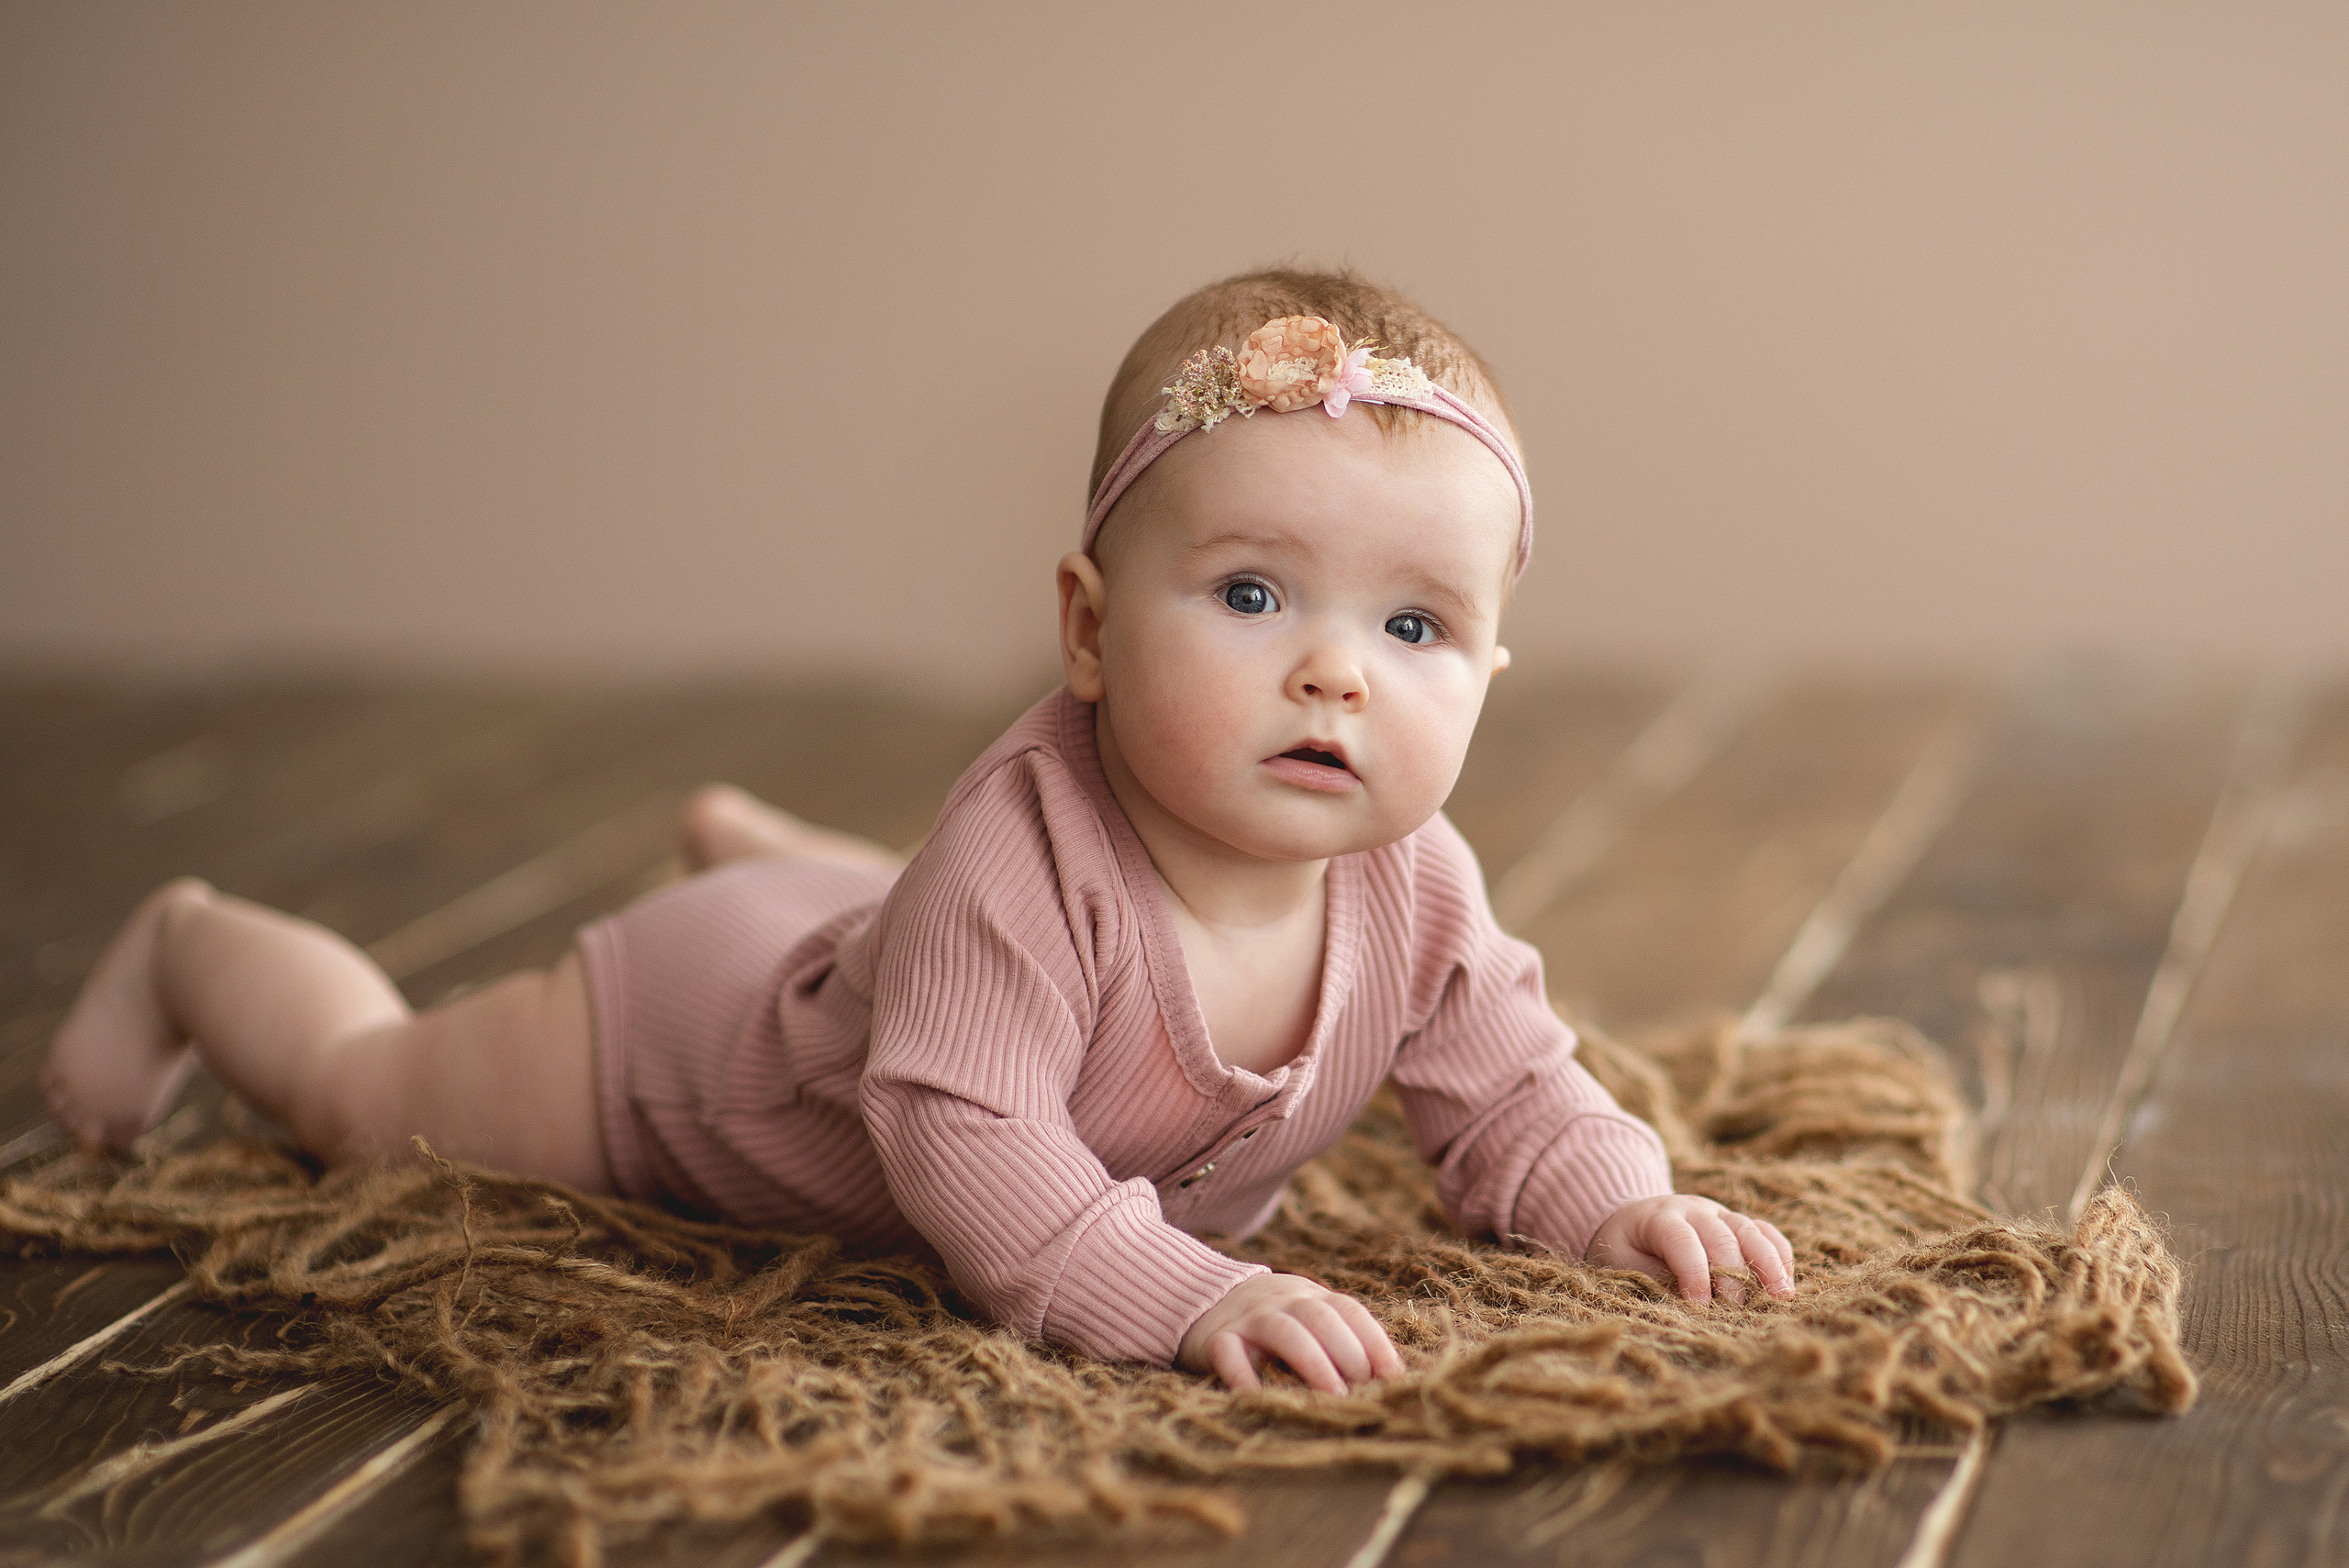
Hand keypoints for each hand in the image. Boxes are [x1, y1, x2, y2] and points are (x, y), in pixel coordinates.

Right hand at [1179, 1272, 1403, 1392]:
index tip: (1392, 1376)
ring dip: (1312, 1362)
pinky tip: (1259, 1398)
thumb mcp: (1305, 1316)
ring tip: (1332, 1396)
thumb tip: (1387, 1382)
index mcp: (1310, 1296)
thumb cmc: (1272, 1321)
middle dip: (1348, 1353)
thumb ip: (1338, 1338)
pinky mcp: (1216, 1338)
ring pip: (1282, 1330)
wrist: (1204, 1299)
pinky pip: (1229, 1353)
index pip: (1348, 1310)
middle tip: (1363, 1390)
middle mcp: (1282, 1301)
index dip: (1374, 1341)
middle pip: (1320, 1317)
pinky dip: (1244, 1376)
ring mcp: (1248, 1318)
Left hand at [1587, 1194, 1795, 1303]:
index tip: (1700, 1307)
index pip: (1682, 1241)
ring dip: (1769, 1264)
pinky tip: (1787, 1284)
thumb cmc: (1626, 1249)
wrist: (1632, 1220)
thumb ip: (1654, 1279)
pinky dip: (1779, 1255)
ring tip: (1783, 1297)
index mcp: (1661, 1217)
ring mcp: (1720, 1213)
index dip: (1693, 1274)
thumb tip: (1686, 1308)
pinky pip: (1765, 1232)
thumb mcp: (1624, 1263)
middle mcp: (1695, 1210)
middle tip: (1738, 1312)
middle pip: (1722, 1237)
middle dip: (1733, 1276)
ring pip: (1750, 1231)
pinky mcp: (1737, 1223)